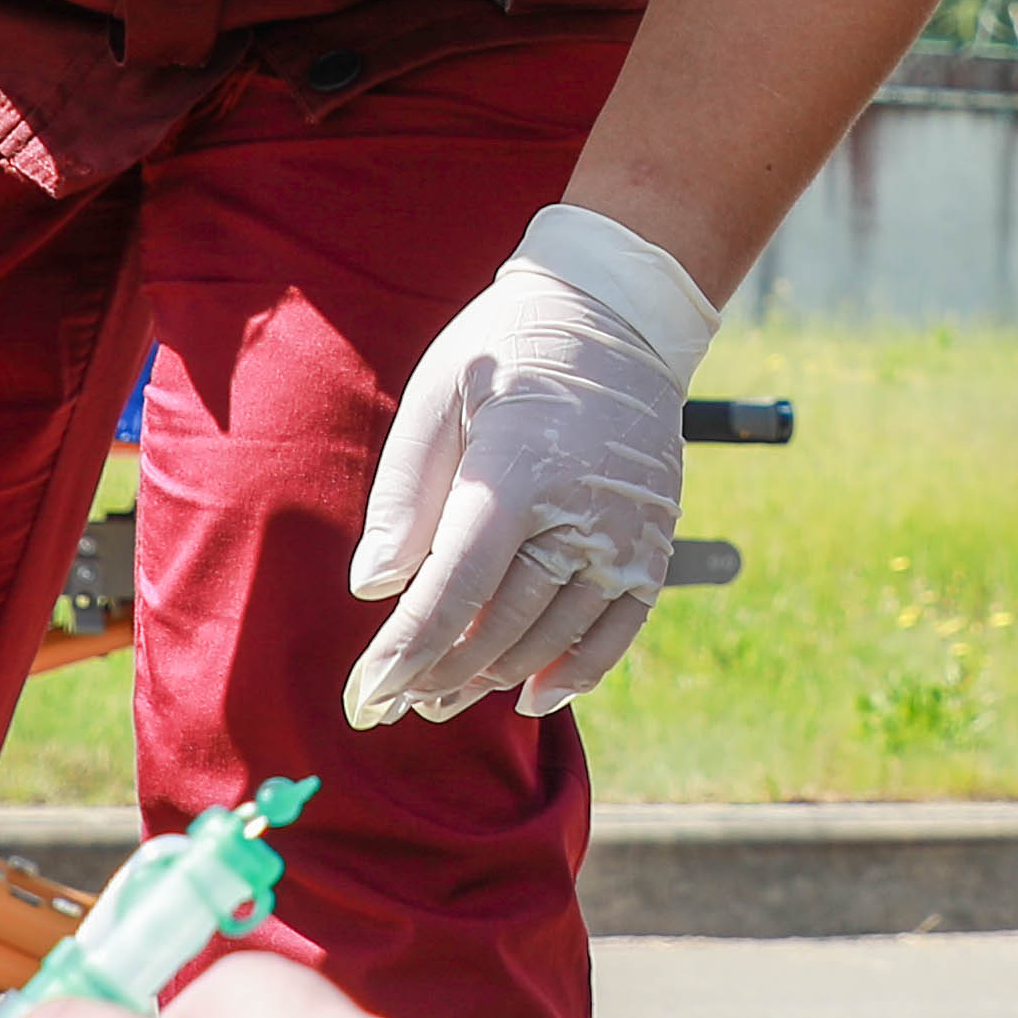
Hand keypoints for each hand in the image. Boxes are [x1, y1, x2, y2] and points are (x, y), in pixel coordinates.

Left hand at [347, 207, 707, 729]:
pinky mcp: (654, 543)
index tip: (364, 697)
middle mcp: (578, 516)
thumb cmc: (508, 349)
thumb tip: (374, 587)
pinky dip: (577, 673)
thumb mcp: (438, 397)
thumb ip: (404, 494)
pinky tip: (533, 697)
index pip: (450, 592)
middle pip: (498, 626)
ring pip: (551, 637)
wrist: (618, 314)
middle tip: (393, 703)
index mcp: (515, 476)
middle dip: (437, 674)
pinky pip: (617, 630)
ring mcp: (625, 536)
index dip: (404, 654)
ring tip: (442, 699)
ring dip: (492, 678)